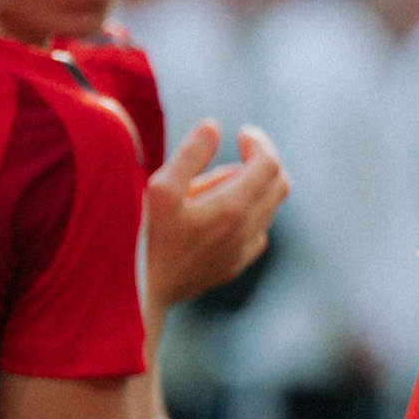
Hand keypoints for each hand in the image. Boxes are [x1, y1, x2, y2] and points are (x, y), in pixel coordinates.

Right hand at [144, 121, 287, 315]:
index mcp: (232, 208)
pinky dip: (248, 213)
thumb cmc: (143, 238)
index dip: (260, 143)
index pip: (269, 165)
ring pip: (268, 209)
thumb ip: (189, 155)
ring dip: (252, 188)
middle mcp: (246, 231)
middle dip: (261, 163)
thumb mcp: (160, 189)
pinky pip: (257, 232)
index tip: (242, 133)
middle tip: (235, 152)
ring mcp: (243, 251)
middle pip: (278, 185)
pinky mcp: (235, 265)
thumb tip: (214, 126)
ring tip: (212, 183)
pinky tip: (218, 212)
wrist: (140, 292)